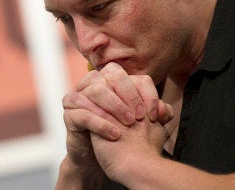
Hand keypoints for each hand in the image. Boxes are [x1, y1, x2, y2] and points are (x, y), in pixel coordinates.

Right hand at [59, 62, 172, 180]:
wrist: (103, 159)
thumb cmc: (124, 137)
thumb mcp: (143, 125)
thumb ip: (156, 114)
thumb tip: (164, 109)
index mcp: (112, 82)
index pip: (131, 76)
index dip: (146, 93)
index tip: (154, 115)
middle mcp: (94, 84)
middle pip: (111, 74)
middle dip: (129, 95)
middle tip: (140, 117)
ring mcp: (79, 97)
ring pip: (95, 90)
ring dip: (115, 107)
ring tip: (128, 125)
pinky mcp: (69, 115)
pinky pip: (83, 113)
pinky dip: (101, 123)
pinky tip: (115, 135)